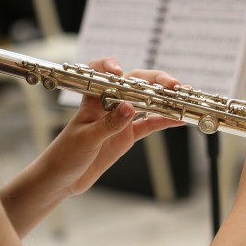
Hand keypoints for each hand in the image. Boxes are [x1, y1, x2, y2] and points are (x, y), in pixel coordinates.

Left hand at [37, 57, 184, 195]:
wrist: (62, 179)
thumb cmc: (65, 155)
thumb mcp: (86, 139)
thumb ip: (108, 124)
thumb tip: (129, 107)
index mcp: (93, 100)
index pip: (102, 73)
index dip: (111, 67)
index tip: (121, 72)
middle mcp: (109, 104)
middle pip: (135, 84)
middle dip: (155, 81)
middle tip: (173, 86)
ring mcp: (121, 119)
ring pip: (146, 103)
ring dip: (164, 100)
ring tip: (183, 98)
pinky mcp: (128, 135)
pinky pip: (149, 124)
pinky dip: (164, 121)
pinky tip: (178, 119)